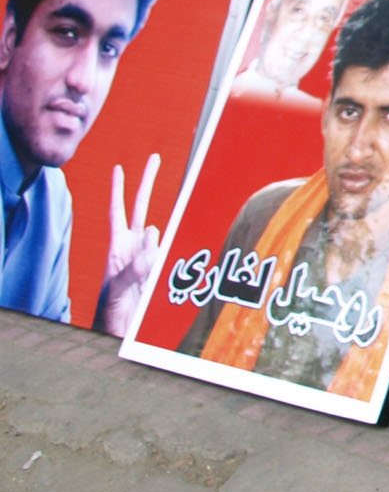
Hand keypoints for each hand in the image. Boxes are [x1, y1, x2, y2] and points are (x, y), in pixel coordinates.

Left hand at [95, 154, 162, 337]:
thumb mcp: (116, 289)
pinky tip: (168, 272)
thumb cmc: (111, 313)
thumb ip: (134, 265)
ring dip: (162, 245)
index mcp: (117, 248)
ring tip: (149, 273)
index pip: (117, 212)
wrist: (121, 333)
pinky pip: (171, 255)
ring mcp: (149, 256)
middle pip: (141, 207)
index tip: (119, 168)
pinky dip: (174, 257)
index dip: (118, 190)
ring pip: (161, 235)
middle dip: (147, 182)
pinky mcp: (163, 268)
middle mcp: (133, 247)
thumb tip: (154, 236)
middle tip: (154, 158)